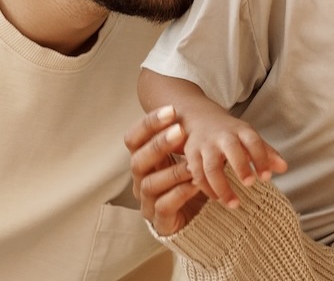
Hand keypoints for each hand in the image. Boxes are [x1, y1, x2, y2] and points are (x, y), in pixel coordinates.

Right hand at [126, 106, 207, 235]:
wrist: (199, 219)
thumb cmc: (191, 182)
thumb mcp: (187, 158)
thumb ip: (184, 141)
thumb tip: (190, 112)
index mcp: (144, 161)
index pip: (134, 139)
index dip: (148, 124)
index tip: (171, 110)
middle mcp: (141, 180)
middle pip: (137, 161)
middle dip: (158, 144)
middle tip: (180, 131)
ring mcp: (148, 202)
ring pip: (149, 184)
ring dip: (172, 171)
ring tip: (192, 163)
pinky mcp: (161, 222)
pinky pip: (164, 206)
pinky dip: (179, 193)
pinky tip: (195, 184)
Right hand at [176, 106, 287, 208]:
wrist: (198, 117)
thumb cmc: (230, 133)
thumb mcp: (249, 137)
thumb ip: (266, 153)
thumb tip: (284, 168)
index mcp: (241, 130)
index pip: (253, 141)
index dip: (261, 158)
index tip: (266, 177)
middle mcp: (222, 136)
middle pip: (231, 149)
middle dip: (240, 166)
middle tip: (250, 184)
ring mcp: (205, 145)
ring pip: (211, 167)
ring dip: (222, 187)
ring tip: (234, 204)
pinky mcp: (191, 154)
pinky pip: (197, 175)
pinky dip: (206, 189)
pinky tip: (217, 199)